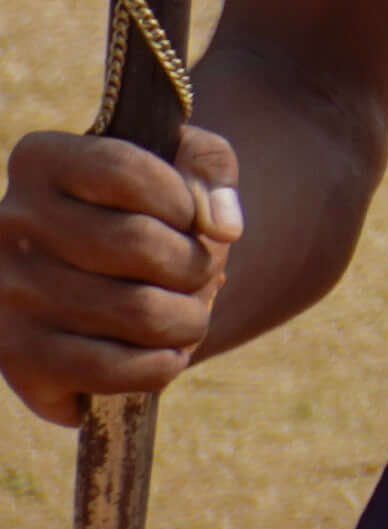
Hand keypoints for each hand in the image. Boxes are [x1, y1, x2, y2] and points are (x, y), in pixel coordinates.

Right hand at [0, 128, 236, 424]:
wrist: (92, 274)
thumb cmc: (145, 207)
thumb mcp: (180, 158)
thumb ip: (210, 168)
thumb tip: (224, 228)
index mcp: (39, 161)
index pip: (124, 171)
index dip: (180, 199)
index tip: (188, 217)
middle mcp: (7, 225)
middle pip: (137, 245)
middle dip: (195, 265)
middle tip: (202, 275)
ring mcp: (4, 294)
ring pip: (135, 310)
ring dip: (189, 319)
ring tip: (190, 315)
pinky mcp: (14, 357)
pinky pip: (108, 369)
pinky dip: (160, 366)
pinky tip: (168, 355)